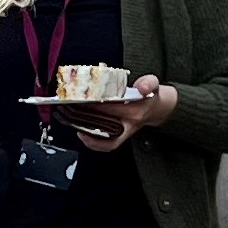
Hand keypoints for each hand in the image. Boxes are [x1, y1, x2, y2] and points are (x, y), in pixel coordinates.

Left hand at [62, 78, 176, 151]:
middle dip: (85, 113)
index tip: (83, 97)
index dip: (96, 102)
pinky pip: (107, 145)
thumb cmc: (150, 96)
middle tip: (71, 105)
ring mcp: (124, 132)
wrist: (156, 109)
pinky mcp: (120, 137)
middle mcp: (129, 123)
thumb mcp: (152, 84)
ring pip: (104, 138)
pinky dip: (93, 143)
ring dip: (87, 131)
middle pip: (103, 121)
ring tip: (72, 120)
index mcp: (136, 110)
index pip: (112, 107)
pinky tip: (82, 133)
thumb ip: (149, 83)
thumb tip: (142, 87)